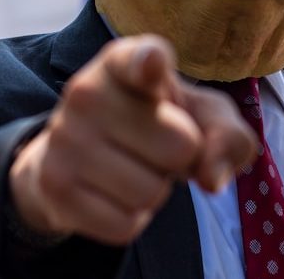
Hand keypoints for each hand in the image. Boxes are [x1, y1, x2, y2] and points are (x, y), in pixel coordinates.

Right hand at [8, 34, 257, 244]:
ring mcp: (64, 139)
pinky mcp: (55, 186)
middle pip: (180, 147)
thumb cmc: (156, 124)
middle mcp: (86, 92)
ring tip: (132, 166)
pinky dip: (131, 218)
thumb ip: (228, 136)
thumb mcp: (202, 117)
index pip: (140, 59)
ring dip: (154, 191)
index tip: (151, 63)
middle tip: (153, 145)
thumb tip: (212, 179)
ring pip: (150, 192)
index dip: (149, 63)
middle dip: (179, 158)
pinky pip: (125, 224)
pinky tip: (112, 192)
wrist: (79, 155)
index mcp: (123, 62)